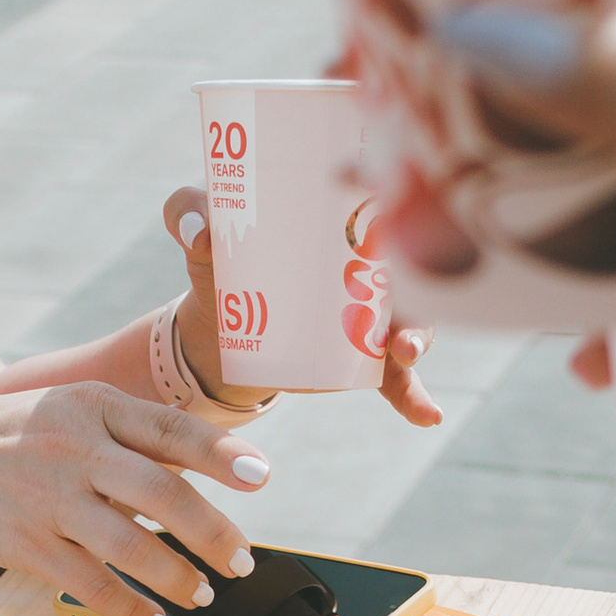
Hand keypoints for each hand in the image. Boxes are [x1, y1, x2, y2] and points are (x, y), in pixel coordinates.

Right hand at [0, 383, 272, 615]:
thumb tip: (205, 464)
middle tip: (241, 561)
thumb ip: (130, 435)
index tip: (261, 477)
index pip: (170, 428)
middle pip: (161, 492)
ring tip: (203, 595)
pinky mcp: (26, 543)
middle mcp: (74, 448)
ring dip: (177, 577)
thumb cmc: (15, 439)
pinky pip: (90, 583)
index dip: (221, 453)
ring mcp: (49, 497)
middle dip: (212, 533)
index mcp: (93, 407)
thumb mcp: (68, 412)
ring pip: (130, 546)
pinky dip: (130, 608)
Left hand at [162, 191, 442, 426]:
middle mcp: (370, 261)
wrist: (217, 329)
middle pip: (410, 265)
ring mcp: (372, 312)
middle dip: (413, 276)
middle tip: (394, 290)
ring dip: (417, 336)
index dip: (392, 198)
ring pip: (411, 320)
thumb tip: (201, 232)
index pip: (381, 200)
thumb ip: (187, 212)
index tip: (384, 204)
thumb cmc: (217, 260)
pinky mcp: (364, 356)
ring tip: (404, 353)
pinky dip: (414, 397)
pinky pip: (398, 378)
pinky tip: (428, 416)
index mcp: (339, 217)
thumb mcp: (199, 228)